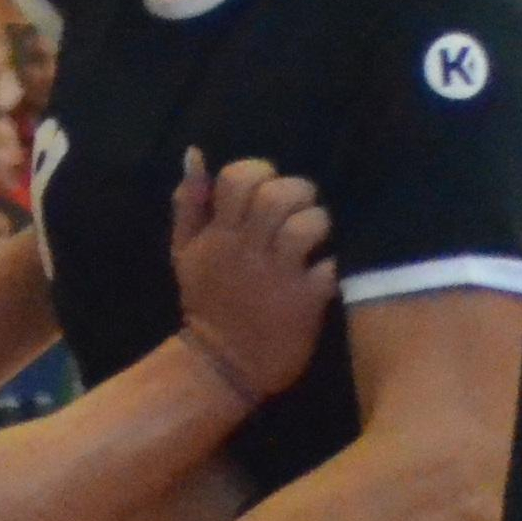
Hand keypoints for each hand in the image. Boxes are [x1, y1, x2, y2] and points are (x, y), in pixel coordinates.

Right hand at [161, 151, 331, 404]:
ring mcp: (278, 277)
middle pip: (278, 196)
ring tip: (317, 237)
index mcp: (220, 235)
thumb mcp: (186, 253)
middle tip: (301, 207)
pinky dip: (335, 264)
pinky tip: (329, 268)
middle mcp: (248, 251)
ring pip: (306, 226)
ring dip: (318, 223)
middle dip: (298, 192)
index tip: (265, 189)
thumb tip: (195, 154)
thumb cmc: (209, 303)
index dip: (259, 172)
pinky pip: (330, 267)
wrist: (222, 366)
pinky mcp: (305, 303)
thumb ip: (189, 204)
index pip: (239, 179)